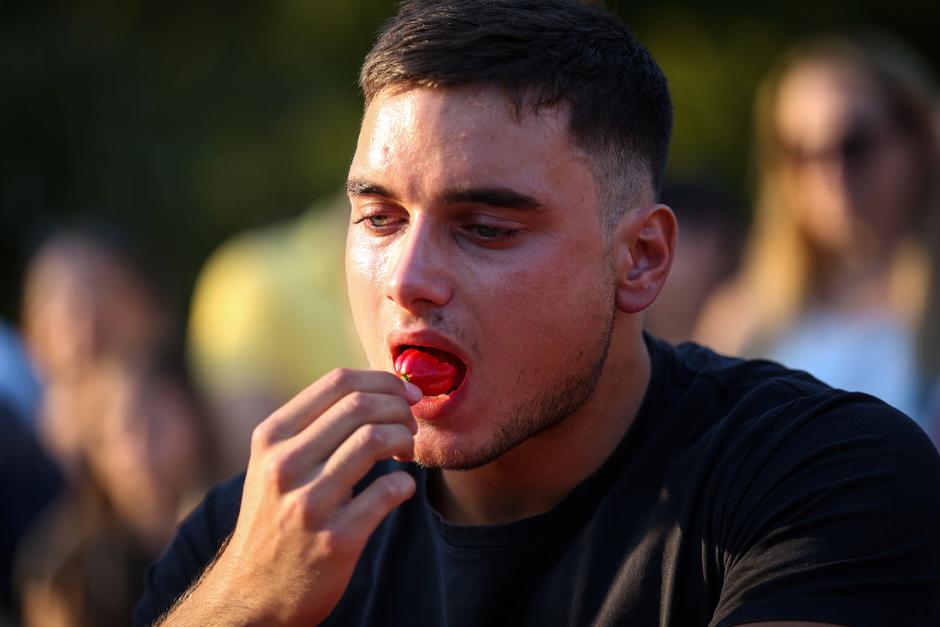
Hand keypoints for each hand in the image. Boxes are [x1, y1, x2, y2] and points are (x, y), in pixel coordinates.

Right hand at [160, 368, 421, 625]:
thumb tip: (377, 388)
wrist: (253, 593)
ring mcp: (308, 503)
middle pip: (360, 406)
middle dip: (400, 407)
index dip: (382, 380)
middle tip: (410, 424)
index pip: (337, 382)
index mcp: (271, 437)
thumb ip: (314, 425)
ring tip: (406, 451)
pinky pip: (388, 491)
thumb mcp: (274, 462)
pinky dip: (405, 483)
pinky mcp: (335, 540)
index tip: (406, 392)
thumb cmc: (275, 517)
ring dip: (405, 439)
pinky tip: (400, 488)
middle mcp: (284, 465)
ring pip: (375, 440)